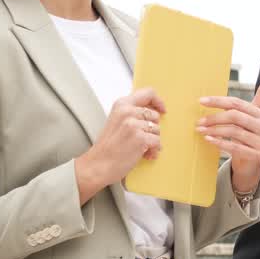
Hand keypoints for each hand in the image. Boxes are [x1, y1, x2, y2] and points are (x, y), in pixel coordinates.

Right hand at [75, 88, 165, 203]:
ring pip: (157, 130)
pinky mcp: (140, 138)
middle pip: (155, 115)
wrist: (97, 165)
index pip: (148, 93)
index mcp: (121, 104)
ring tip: (141, 149)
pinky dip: (153, 151)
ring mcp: (134, 125)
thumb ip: (131, 113)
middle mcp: (127, 111)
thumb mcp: (116, 121)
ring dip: (152, 142)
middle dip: (152, 129)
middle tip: (142, 139)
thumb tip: (153, 112)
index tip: (162, 109)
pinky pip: (158, 142)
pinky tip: (144, 155)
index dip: (158, 101)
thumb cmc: (107, 147)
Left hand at [198, 75, 259, 193]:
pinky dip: (220, 143)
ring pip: (234, 132)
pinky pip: (235, 147)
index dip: (218, 101)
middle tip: (199, 121)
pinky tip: (209, 140)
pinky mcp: (256, 156)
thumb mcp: (251, 116)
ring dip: (214, 130)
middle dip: (215, 117)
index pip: (237, 103)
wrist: (250, 163)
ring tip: (200, 130)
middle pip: (235, 116)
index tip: (201, 101)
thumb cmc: (247, 135)